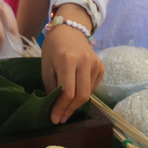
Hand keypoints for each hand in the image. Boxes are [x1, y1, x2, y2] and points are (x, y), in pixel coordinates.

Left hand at [40, 4, 103, 124]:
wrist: (70, 29)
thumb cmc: (53, 47)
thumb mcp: (46, 66)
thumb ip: (51, 86)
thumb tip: (55, 107)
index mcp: (68, 59)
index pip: (67, 92)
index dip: (61, 108)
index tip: (54, 118)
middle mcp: (85, 61)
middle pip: (81, 96)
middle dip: (70, 110)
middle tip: (61, 118)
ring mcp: (95, 63)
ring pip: (88, 93)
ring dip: (76, 104)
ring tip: (66, 108)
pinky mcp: (101, 66)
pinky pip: (93, 87)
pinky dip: (83, 94)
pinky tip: (75, 93)